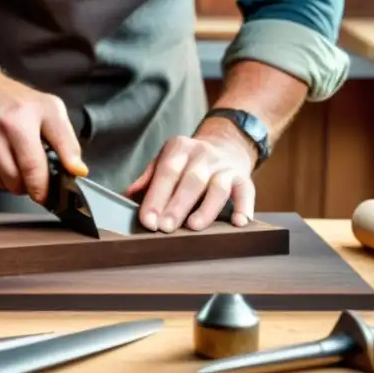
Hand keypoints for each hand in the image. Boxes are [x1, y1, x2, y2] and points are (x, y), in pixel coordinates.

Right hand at [0, 71, 86, 203]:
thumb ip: (67, 142)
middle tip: (32, 172)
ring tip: (15, 160)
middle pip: (15, 182)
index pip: (33, 168)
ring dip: (11, 181)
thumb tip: (78, 171)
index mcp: (19, 122)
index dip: (42, 188)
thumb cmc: (16, 100)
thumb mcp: (50, 110)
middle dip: (28, 185)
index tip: (47, 194)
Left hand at [125, 117, 256, 231]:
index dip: (156, 198)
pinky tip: (238, 222)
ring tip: (194, 226)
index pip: (166, 173)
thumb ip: (148, 178)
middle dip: (177, 206)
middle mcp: (204, 155)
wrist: (227, 144)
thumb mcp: (166, 159)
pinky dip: (244, 207)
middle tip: (165, 228)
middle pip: (191, 181)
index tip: (148, 220)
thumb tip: (127, 197)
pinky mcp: (244, 179)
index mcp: (180, 148)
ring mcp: (225, 167)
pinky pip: (246, 193)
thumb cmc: (189, 161)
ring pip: (218, 188)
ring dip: (206, 209)